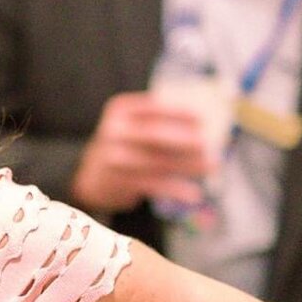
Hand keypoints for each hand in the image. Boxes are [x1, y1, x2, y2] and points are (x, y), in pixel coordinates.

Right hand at [70, 92, 212, 213]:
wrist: (90, 175)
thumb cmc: (124, 145)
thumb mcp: (134, 124)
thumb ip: (159, 121)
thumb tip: (202, 125)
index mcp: (120, 109)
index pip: (154, 108)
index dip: (179, 114)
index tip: (202, 120)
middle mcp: (113, 130)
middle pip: (155, 134)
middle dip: (185, 140)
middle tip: (208, 145)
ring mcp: (113, 157)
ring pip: (157, 161)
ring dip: (187, 165)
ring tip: (211, 166)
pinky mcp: (118, 181)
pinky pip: (152, 184)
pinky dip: (175, 189)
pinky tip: (193, 193)